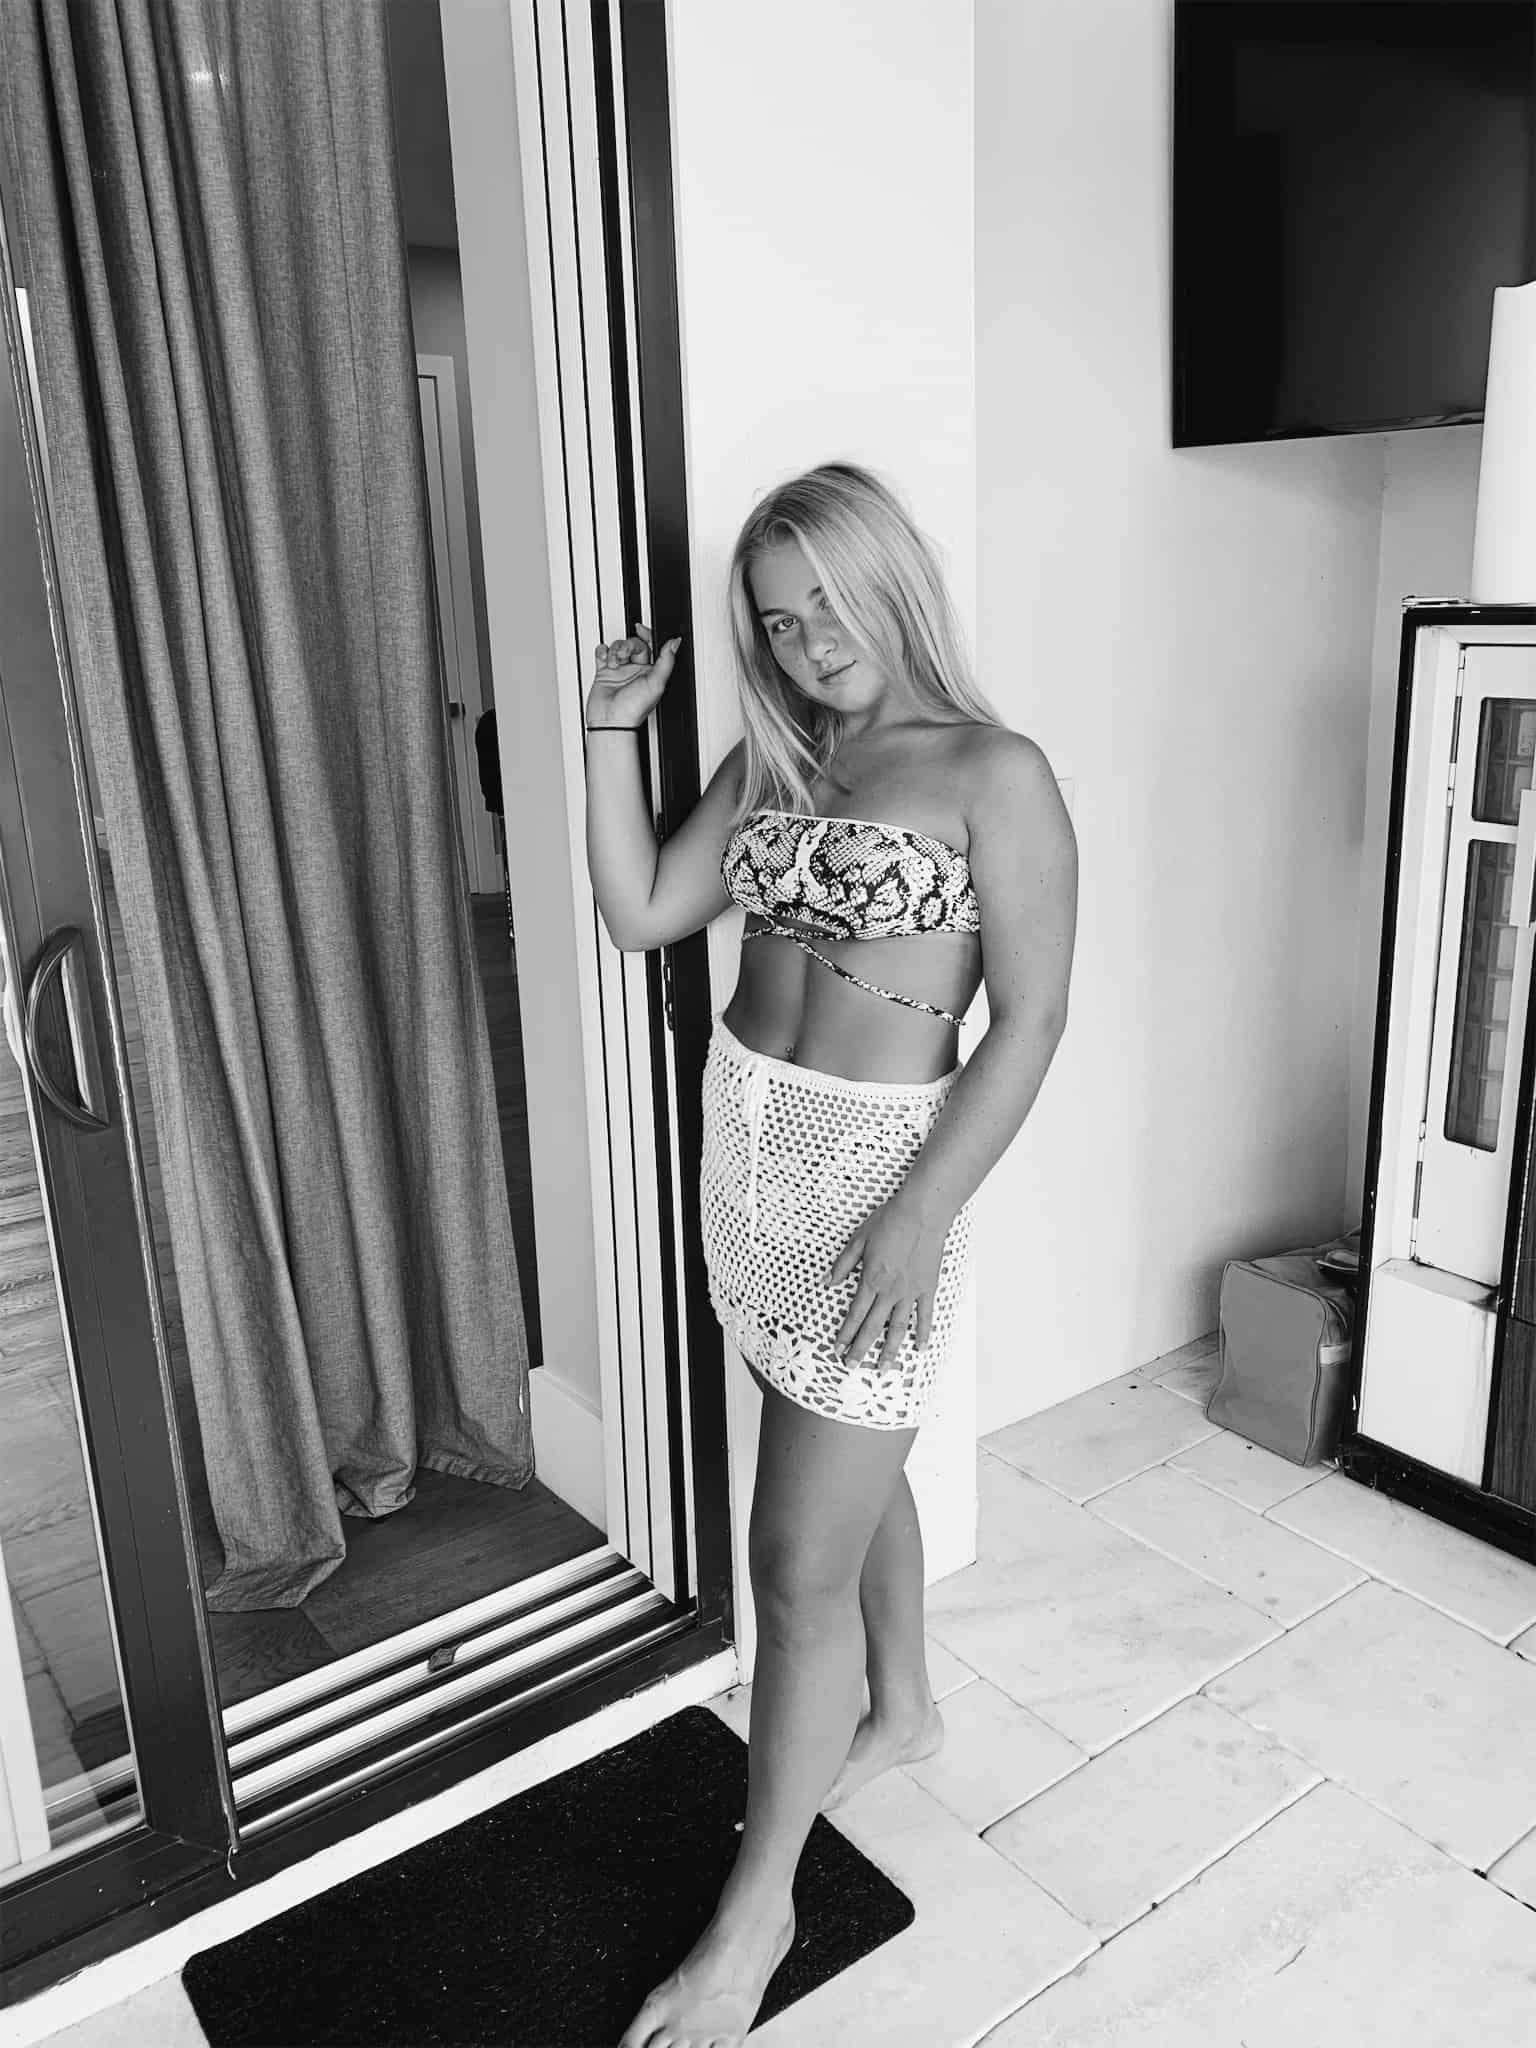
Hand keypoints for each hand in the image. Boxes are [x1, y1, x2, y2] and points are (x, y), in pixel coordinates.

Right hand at [586, 620, 681, 729]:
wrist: (610, 720)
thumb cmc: (633, 709)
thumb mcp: (656, 683)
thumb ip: (667, 660)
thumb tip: (675, 642)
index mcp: (651, 671)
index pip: (651, 646)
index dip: (647, 635)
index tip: (640, 629)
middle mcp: (636, 669)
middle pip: (633, 644)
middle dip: (627, 646)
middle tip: (624, 656)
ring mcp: (620, 670)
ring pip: (618, 646)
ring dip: (615, 650)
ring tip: (614, 664)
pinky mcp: (604, 672)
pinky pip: (603, 653)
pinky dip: (602, 652)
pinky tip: (604, 659)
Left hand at [826, 1197, 948, 1369]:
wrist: (923, 1213)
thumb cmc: (891, 1221)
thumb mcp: (858, 1239)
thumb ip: (842, 1264)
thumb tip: (826, 1282)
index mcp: (871, 1279)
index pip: (855, 1314)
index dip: (845, 1333)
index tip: (838, 1348)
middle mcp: (890, 1291)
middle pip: (873, 1327)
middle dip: (861, 1349)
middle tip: (852, 1366)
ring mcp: (911, 1292)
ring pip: (899, 1328)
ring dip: (890, 1350)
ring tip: (883, 1367)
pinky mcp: (928, 1288)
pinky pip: (925, 1316)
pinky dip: (923, 1333)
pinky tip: (920, 1348)